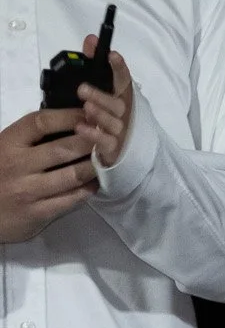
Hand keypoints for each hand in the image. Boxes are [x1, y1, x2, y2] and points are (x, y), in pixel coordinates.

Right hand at [0, 107, 98, 241]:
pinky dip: (88, 189)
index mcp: (7, 144)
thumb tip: (74, 119)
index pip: (41, 122)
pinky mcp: (36, 213)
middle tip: (110, 137)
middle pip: (63, 148)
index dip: (70, 115)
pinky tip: (96, 182)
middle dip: (92, 141)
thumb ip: (30, 137)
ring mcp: (27, 191)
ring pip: (73, 175)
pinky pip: (71, 199)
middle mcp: (16, 165)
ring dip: (95, 166)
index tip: (90, 113)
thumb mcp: (5, 148)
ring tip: (108, 159)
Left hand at [77, 33, 134, 169]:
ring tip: (86, 107)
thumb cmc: (113, 118)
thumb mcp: (105, 91)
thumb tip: (91, 40)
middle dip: (102, 94)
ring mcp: (122, 131)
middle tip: (82, 89)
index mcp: (123, 98)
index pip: (124, 80)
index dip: (119, 67)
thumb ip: (96, 66)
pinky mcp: (115, 149)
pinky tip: (81, 128)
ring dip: (101, 113)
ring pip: (114, 121)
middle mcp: (126, 113)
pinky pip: (106, 141)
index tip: (112, 55)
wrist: (127, 153)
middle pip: (118, 103)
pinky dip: (94, 134)